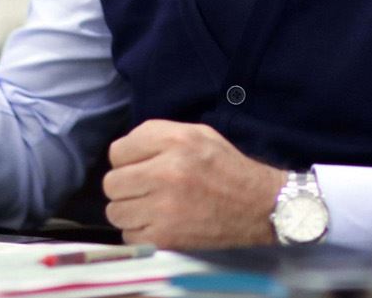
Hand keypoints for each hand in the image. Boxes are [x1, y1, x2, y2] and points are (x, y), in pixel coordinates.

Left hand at [103, 120, 284, 248]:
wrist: (259, 207)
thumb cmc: (227, 168)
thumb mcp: (198, 134)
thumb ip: (159, 135)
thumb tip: (124, 151)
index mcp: (175, 142)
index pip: (117, 151)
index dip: (127, 159)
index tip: (141, 166)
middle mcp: (166, 173)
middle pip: (112, 183)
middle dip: (126, 186)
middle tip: (145, 189)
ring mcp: (164, 208)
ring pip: (116, 212)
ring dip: (131, 211)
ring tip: (152, 207)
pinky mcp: (166, 238)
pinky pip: (129, 236)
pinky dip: (141, 232)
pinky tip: (160, 224)